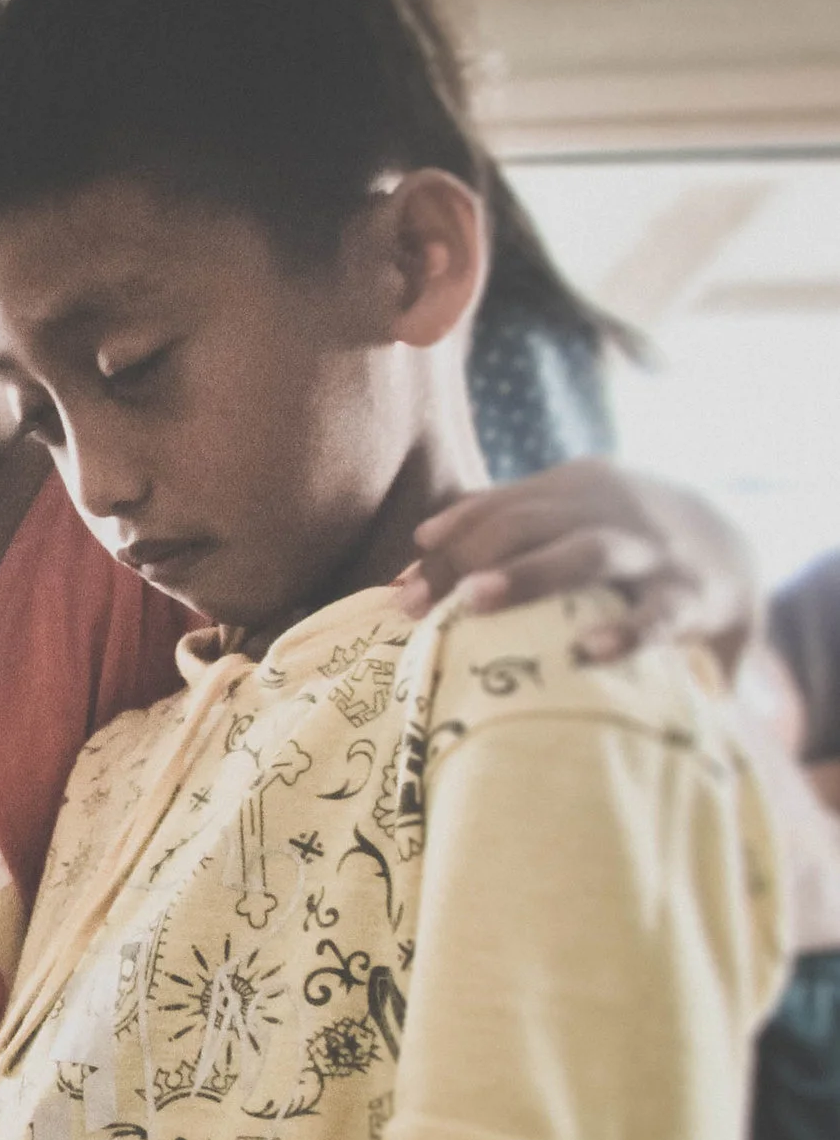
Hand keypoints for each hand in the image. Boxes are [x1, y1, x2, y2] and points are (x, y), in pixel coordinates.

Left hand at [399, 458, 759, 666]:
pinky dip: (625, 631)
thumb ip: (495, 532)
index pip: (498, 508)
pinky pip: (657, 614)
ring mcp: (652, 550)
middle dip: (466, 558)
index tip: (402, 587)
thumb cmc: (621, 540)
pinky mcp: (692, 597)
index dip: (447, 542)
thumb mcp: (567, 519)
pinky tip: (587, 652)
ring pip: (586, 552)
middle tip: (417, 602)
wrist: (737, 550)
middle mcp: (610, 510)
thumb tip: (405, 570)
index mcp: (574, 488)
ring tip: (473, 601)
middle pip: (527, 523)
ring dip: (527, 575)